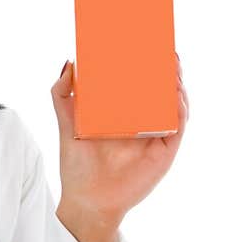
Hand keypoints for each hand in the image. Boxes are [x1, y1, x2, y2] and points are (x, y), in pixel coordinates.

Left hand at [51, 52, 188, 224]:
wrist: (88, 200)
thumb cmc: (77, 166)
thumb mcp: (67, 125)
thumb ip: (62, 95)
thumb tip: (69, 62)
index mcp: (123, 113)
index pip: (139, 83)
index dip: (146, 63)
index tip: (147, 41)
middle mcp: (142, 122)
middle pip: (161, 90)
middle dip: (167, 68)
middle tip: (165, 48)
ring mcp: (156, 136)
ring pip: (174, 104)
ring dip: (176, 84)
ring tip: (172, 65)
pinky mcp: (165, 152)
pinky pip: (178, 127)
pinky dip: (179, 109)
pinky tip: (176, 94)